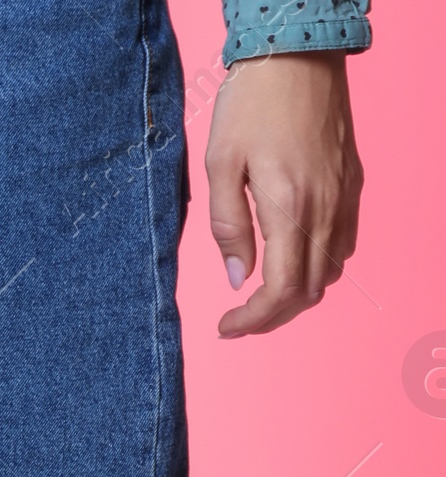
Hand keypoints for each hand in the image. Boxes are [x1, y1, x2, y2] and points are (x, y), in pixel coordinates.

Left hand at [206, 53, 363, 337]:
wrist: (297, 53)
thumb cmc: (252, 103)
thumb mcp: (219, 165)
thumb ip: (227, 227)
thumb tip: (237, 277)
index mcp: (287, 208)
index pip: (281, 292)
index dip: (254, 321)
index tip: (228, 327)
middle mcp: (323, 208)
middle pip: (309, 291)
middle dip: (274, 315)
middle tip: (241, 317)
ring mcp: (343, 196)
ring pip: (329, 271)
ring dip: (298, 292)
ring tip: (264, 291)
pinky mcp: (351, 183)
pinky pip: (343, 242)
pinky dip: (318, 263)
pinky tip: (292, 255)